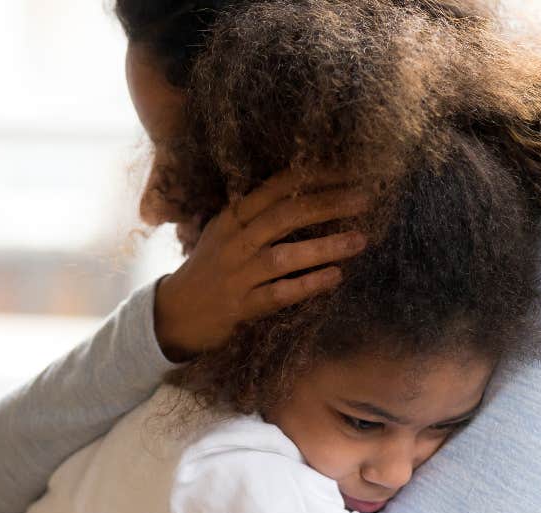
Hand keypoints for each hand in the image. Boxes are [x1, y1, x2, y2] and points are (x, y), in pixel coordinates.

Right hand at [154, 170, 370, 360]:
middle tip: (365, 199)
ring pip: (285, 255)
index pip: (277, 187)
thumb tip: (306, 194)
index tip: (349, 170)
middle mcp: (234, 242)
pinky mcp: (241, 307)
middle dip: (328, 204)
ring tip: (360, 240)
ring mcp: (237, 275)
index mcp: (233, 218)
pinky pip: (279, 293)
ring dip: (325, 246)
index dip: (314, 176)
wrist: (175, 314)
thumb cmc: (210, 270)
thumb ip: (258, 216)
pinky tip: (335, 277)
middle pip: (286, 215)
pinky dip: (308, 284)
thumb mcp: (226, 234)